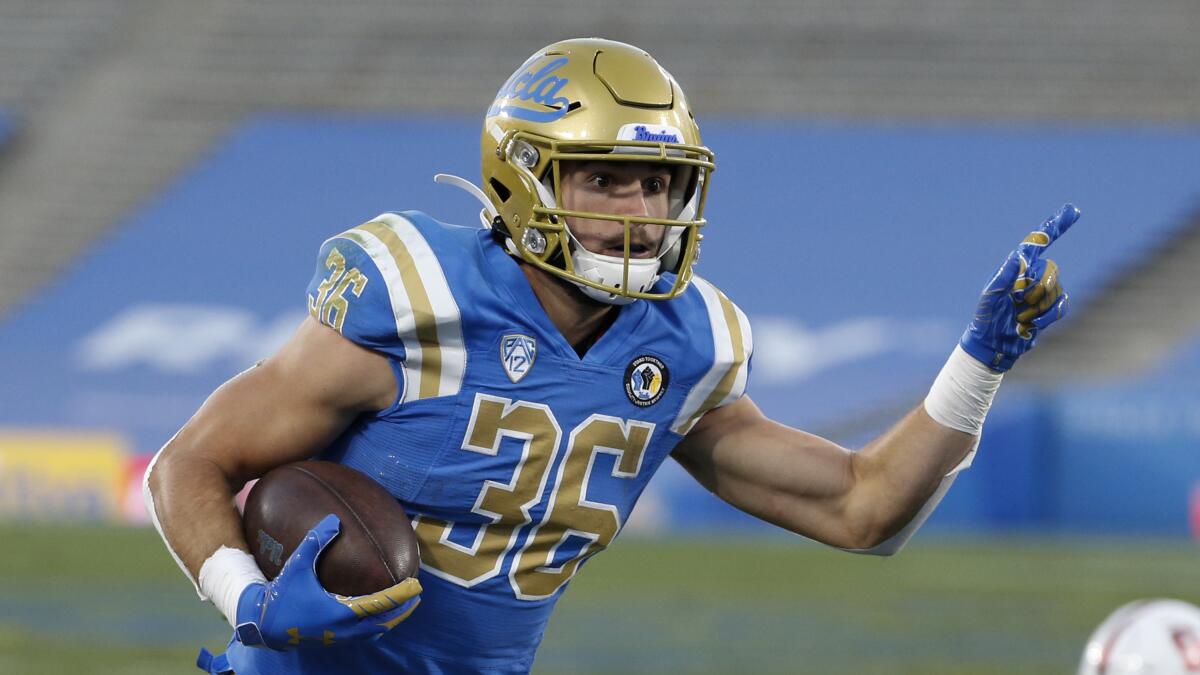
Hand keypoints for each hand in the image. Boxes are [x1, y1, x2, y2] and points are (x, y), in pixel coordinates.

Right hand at [233, 514, 421, 649]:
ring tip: (402, 605)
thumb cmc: (280, 595)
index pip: (380, 604)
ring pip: (375, 631)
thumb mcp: (297, 566)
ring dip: (391, 619)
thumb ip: (315, 541)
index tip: (416, 585)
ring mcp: (339, 636)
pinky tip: (376, 614)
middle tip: (416, 595)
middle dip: (402, 609)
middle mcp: (343, 628)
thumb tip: (333, 519)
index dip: (400, 595)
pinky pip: (363, 635)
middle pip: (384, 622)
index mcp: (339, 611)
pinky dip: (376, 625)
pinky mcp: (333, 639)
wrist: (263, 626)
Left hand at [960, 204, 1078, 371]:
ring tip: (1019, 316)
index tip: (1072, 210)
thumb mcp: (990, 296)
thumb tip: (1017, 256)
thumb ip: (1003, 276)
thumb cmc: (986, 317)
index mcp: (1015, 268)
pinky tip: (1031, 324)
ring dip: (1038, 306)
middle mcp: (1031, 276)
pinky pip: (1062, 306)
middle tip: (1018, 301)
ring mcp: (1042, 293)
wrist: (993, 343)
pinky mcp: (1050, 310)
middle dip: (1038, 288)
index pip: (1037, 243)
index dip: (1055, 226)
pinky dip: (1048, 317)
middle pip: (1051, 270)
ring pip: (1057, 290)